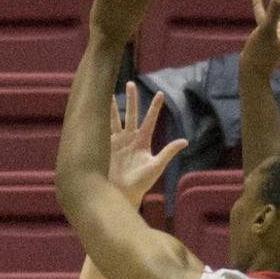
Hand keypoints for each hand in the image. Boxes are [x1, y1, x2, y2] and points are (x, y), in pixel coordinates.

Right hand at [109, 82, 187, 205]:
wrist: (121, 194)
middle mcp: (129, 139)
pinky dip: (98, 119)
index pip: (149, 120)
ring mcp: (116, 142)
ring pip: (114, 119)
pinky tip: (94, 108)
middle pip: (131, 114)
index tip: (160, 93)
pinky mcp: (104, 147)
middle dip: (131, 99)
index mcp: (143, 142)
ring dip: (111, 106)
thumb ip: (168, 152)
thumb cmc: (140, 183)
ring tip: (108, 91)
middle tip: (130, 83)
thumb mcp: (156, 166)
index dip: (155, 107)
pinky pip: (101, 130)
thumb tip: (185, 141)